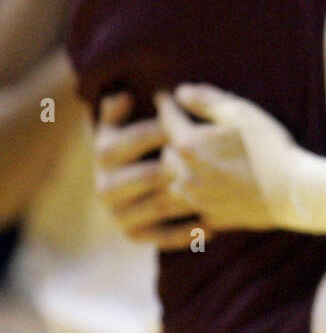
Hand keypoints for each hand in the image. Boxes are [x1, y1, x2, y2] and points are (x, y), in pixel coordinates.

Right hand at [95, 92, 207, 248]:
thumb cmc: (138, 143)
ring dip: (185, 200)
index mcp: (103, 155)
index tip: (177, 126)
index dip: (150, 133)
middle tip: (203, 161)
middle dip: (172, 167)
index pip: (123, 144)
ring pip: (156, 207)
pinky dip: (185, 233)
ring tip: (215, 191)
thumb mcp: (124, 123)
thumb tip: (122, 95)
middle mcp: (105, 188)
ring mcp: (119, 214)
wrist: (131, 184)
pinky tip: (210, 225)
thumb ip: (120, 109)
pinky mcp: (134, 235)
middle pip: (144, 177)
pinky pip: (161, 237)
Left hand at [155, 84, 298, 231]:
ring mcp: (197, 200)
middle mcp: (185, 175)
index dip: (166, 105)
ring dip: (175, 175)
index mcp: (189, 145)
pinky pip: (190, 207)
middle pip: (165, 157)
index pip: (166, 120)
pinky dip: (191, 197)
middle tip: (177, 135)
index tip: (163, 96)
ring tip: (184, 166)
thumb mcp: (240, 113)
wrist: (292, 191)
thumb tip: (180, 92)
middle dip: (169, 144)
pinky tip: (203, 190)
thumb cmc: (268, 147)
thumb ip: (206, 100)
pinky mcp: (211, 217)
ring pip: (170, 187)